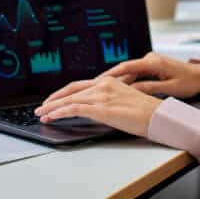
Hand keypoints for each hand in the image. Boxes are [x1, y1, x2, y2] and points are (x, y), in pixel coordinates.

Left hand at [35, 76, 161, 136]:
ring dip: (52, 107)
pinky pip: (73, 109)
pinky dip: (59, 112)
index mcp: (108, 81)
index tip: (53, 99)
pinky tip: (52, 117)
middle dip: (53, 100)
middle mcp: (103, 85)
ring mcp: (101, 96)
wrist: (158, 115)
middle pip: (71, 91)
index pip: (79, 86)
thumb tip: (95, 107)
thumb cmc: (146, 111)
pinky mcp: (100, 108)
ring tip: (42, 114)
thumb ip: (109, 99)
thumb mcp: (124, 99)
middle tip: (42, 107)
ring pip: (69, 100)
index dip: (63, 93)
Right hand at [100, 52, 199, 98]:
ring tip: (102, 89)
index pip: (126, 67)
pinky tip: (119, 87)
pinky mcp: (153, 66)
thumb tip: (131, 91)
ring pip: (129, 71)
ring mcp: (151, 61)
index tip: (98, 81)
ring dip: (117, 79)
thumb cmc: (189, 81)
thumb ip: (149, 87)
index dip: (110, 74)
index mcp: (153, 62)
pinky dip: (127, 80)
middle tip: (94, 86)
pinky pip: (136, 72)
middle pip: (125, 68)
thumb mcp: (169, 87)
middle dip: (109, 77)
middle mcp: (150, 58)